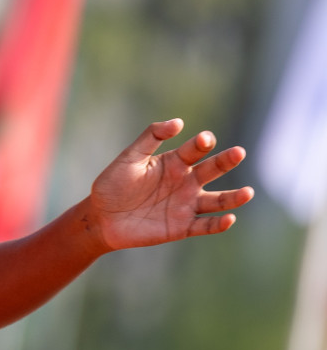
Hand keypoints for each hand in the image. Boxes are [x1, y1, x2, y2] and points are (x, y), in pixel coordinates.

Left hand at [86, 118, 252, 252]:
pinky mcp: (183, 227)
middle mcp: (186, 182)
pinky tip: (229, 219)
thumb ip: (150, 138)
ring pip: (217, 200)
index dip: (200, 144)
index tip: (205, 139)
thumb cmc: (113, 184)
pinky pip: (206, 226)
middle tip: (238, 152)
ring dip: (233, 198)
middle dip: (225, 162)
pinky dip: (219, 224)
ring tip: (248, 192)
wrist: (102, 217)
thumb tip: (178, 122)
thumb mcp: (129, 158)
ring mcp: (186, 205)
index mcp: (174, 163)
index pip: (193, 150)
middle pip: (211, 170)